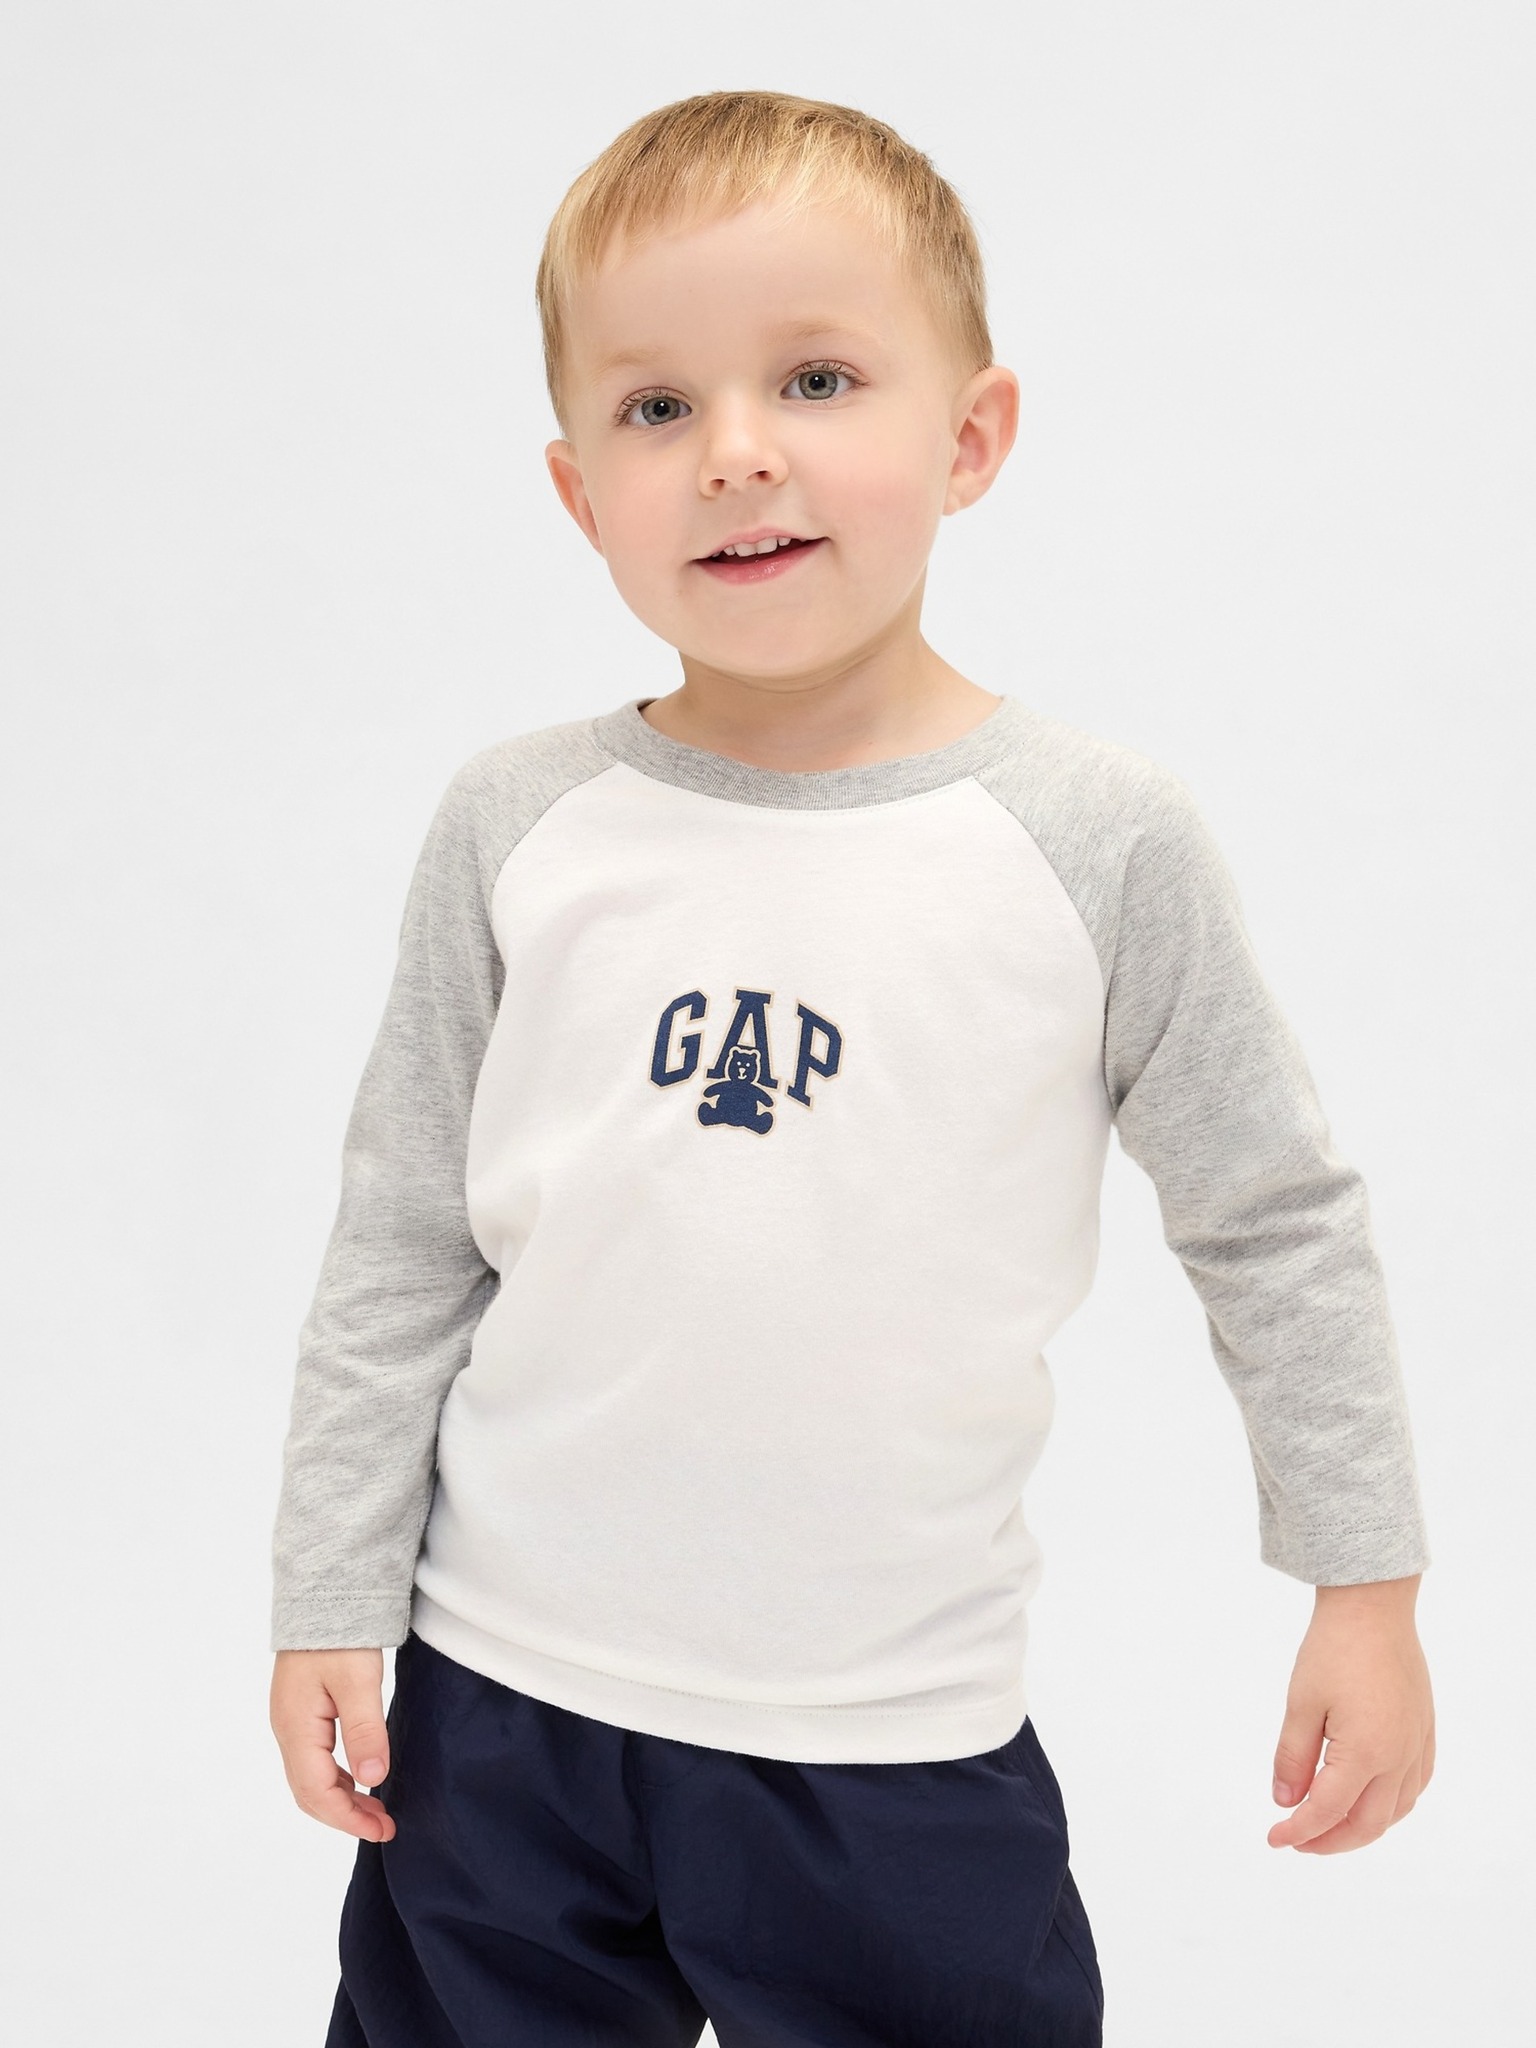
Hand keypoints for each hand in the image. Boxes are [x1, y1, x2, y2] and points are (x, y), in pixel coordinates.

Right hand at [270, 1647, 396, 1842]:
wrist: (323, 1596)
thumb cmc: (340, 1636)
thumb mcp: (359, 1682)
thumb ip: (365, 1732)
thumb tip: (372, 1781)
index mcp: (296, 1728)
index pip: (316, 1792)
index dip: (348, 1819)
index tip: (381, 1830)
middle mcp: (287, 1730)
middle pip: (309, 1792)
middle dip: (345, 1815)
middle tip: (384, 1826)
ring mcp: (291, 1721)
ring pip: (310, 1777)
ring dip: (341, 1798)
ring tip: (376, 1810)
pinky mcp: (301, 1712)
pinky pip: (314, 1759)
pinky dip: (337, 1777)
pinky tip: (361, 1778)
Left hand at [1268, 1575, 1433, 1854]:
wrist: (1373, 1608)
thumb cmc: (1333, 1649)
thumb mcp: (1301, 1704)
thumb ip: (1293, 1757)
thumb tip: (1286, 1802)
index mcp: (1366, 1753)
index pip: (1328, 1811)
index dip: (1300, 1831)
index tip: (1275, 1838)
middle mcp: (1399, 1757)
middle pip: (1367, 1824)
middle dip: (1330, 1840)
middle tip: (1298, 1840)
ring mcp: (1417, 1746)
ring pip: (1396, 1811)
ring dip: (1362, 1828)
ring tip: (1329, 1827)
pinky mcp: (1425, 1732)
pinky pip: (1414, 1787)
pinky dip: (1392, 1806)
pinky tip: (1370, 1801)